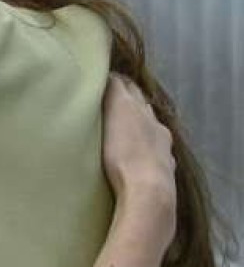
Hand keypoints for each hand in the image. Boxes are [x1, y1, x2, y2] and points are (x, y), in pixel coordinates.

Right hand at [101, 76, 175, 228]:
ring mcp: (163, 145)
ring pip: (151, 125)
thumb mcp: (112, 116)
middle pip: (141, 103)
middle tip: (111, 97)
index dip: (114, 80)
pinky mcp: (165, 165)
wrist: (148, 191)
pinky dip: (148, 144)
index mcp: (138, 109)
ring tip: (125, 125)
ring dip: (140, 121)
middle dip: (129, 97)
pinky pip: (156, 148)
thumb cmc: (123, 154)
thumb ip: (113, 93)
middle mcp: (154, 122)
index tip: (102, 78)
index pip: (126, 86)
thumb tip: (110, 75)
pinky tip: (141, 153)